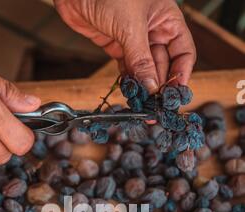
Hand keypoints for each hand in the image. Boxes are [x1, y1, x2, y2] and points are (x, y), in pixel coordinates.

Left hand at [54, 0, 195, 92]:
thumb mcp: (130, 25)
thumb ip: (141, 59)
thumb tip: (152, 87)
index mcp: (167, 19)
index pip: (183, 52)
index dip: (181, 74)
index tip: (174, 94)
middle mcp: (153, 30)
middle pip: (163, 64)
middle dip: (159, 85)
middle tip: (154, 105)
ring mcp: (134, 39)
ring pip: (144, 69)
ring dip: (143, 87)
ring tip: (141, 104)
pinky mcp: (116, 45)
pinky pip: (127, 68)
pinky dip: (128, 81)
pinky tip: (129, 93)